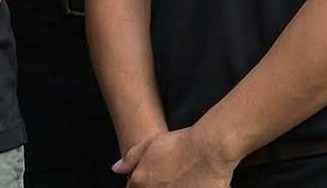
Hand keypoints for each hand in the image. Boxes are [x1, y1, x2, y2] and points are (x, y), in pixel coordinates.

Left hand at [115, 126, 235, 187]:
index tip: (151, 181)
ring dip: (172, 187)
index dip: (140, 186)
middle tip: (168, 179)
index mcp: (141, 181)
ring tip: (181, 180)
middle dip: (155, 187)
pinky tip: (192, 184)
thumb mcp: (151, 144)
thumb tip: (116, 169)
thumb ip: (131, 159)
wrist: (210, 149)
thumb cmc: (181, 143)